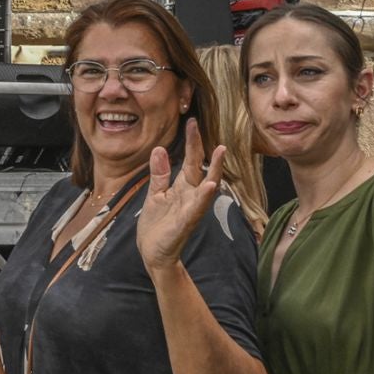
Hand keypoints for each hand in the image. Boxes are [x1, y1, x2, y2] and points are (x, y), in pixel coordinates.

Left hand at [137, 119, 226, 274]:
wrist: (153, 252)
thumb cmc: (157, 224)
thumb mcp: (155, 193)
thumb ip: (159, 173)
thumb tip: (159, 148)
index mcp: (182, 187)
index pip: (190, 160)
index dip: (192, 141)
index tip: (192, 121)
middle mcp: (190, 195)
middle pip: (201, 168)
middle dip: (205, 149)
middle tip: (205, 126)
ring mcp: (190, 209)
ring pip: (205, 187)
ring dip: (214, 170)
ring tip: (220, 152)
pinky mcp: (185, 223)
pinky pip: (196, 209)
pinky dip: (203, 197)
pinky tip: (209, 185)